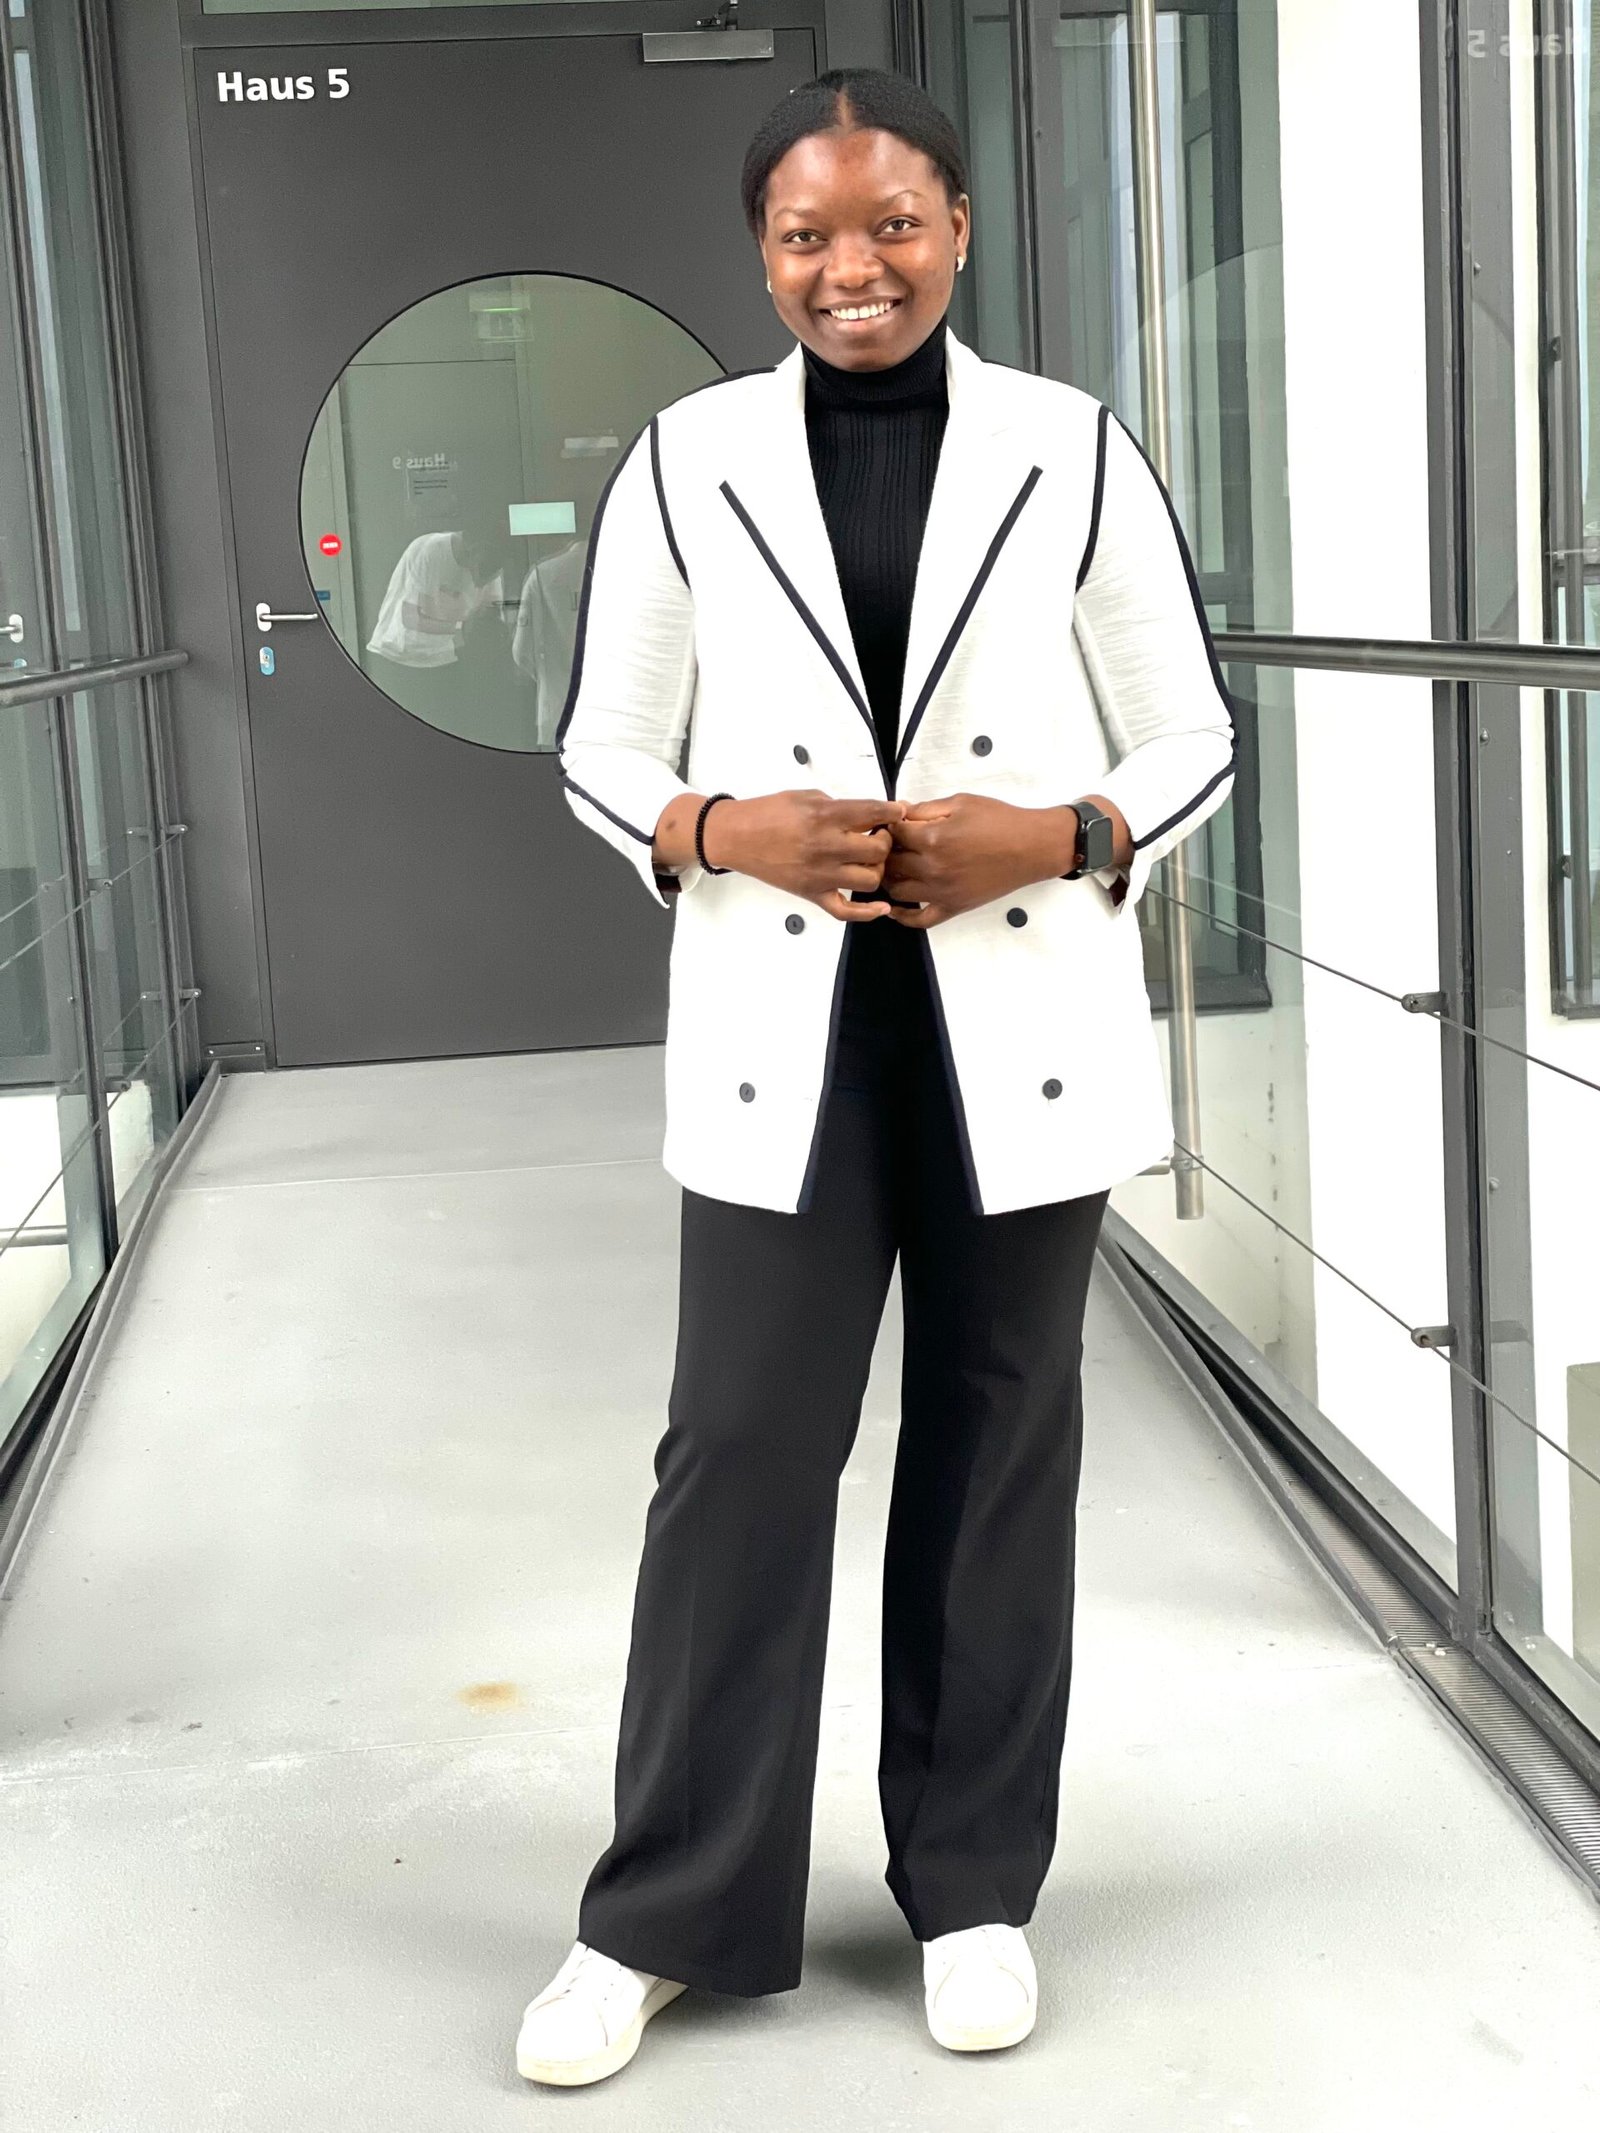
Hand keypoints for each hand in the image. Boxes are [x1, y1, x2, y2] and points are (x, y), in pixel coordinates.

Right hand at [700, 789, 910, 921]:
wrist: (737, 837)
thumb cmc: (768, 814)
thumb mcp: (807, 796)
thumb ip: (840, 806)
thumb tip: (870, 813)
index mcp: (825, 817)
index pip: (874, 813)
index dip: (894, 812)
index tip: (900, 813)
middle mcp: (826, 847)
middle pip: (879, 850)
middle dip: (887, 842)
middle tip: (880, 837)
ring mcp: (820, 875)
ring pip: (870, 880)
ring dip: (877, 870)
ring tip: (870, 862)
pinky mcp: (812, 894)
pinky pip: (846, 911)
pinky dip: (868, 912)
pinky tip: (882, 907)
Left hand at [879, 794, 1074, 927]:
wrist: (1031, 847)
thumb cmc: (1001, 822)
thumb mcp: (960, 803)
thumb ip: (925, 809)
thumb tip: (898, 812)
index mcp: (933, 839)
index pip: (892, 834)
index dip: (886, 826)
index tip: (888, 823)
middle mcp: (933, 868)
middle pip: (889, 862)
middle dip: (884, 851)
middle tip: (886, 844)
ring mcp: (942, 891)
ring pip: (896, 890)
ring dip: (888, 878)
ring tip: (892, 866)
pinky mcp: (953, 907)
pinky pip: (920, 920)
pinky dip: (903, 916)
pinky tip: (894, 908)